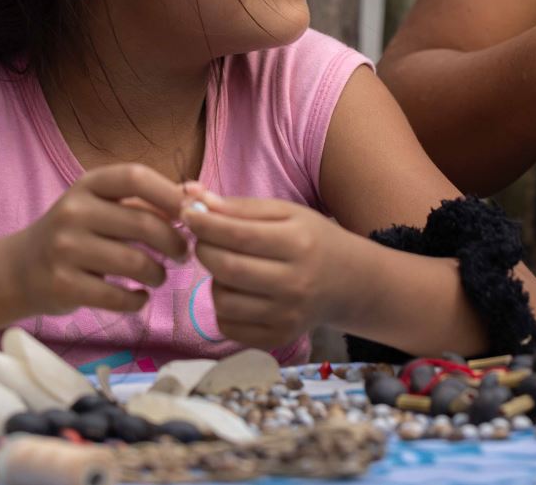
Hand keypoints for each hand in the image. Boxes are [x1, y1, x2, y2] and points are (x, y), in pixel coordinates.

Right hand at [7, 163, 189, 316]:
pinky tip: (139, 296)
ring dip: (158, 274)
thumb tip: (200, 194)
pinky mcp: (62, 285)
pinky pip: (118, 296)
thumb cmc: (77, 234)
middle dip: (175, 242)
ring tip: (158, 276)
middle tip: (183, 253)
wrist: (19, 270)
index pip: (136, 177)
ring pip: (135, 263)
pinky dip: (138, 300)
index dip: (171, 194)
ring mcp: (64, 249)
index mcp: (87, 184)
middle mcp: (73, 211)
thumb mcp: (102, 206)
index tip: (194, 212)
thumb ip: (148, 200)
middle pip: (144, 224)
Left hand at [180, 186, 353, 348]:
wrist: (349, 283)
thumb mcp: (285, 213)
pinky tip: (238, 292)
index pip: (238, 235)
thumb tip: (191, 196)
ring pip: (223, 301)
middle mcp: (295, 284)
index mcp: (298, 244)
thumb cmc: (312, 239)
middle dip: (204, 249)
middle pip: (227, 269)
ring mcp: (287, 317)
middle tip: (206, 239)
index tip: (186, 212)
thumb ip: (239, 206)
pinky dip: (222, 308)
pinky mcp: (278, 339)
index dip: (204, 223)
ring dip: (214, 280)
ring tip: (229, 267)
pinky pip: (228, 327)